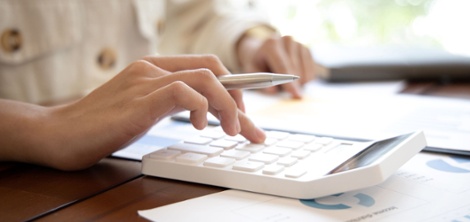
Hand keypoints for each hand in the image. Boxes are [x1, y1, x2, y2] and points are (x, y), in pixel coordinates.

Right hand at [0, 55, 265, 169]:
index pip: (207, 65)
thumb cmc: (100, 126)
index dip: (234, 85)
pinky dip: (204, 109)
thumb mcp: (144, 109)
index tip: (248, 110)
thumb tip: (206, 111)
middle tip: (245, 126)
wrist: (58, 134)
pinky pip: (186, 92)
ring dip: (229, 105)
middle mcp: (153, 68)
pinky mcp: (141, 99)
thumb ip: (170, 102)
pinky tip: (201, 128)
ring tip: (232, 130)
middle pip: (214, 68)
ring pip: (207, 77)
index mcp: (155, 67)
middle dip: (239, 97)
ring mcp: (147, 80)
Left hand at [237, 32, 315, 98]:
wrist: (266, 48)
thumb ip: (261, 80)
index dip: (290, 82)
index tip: (296, 94)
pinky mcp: (307, 49)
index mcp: (271, 44)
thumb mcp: (253, 70)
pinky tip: (294, 75)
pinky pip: (311, 71)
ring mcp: (298, 43)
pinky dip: (304, 78)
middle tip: (287, 91)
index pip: (283, 66)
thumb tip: (272, 90)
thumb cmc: (259, 62)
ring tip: (286, 80)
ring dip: (298, 82)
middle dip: (294, 84)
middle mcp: (287, 40)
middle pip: (295, 70)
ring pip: (305, 72)